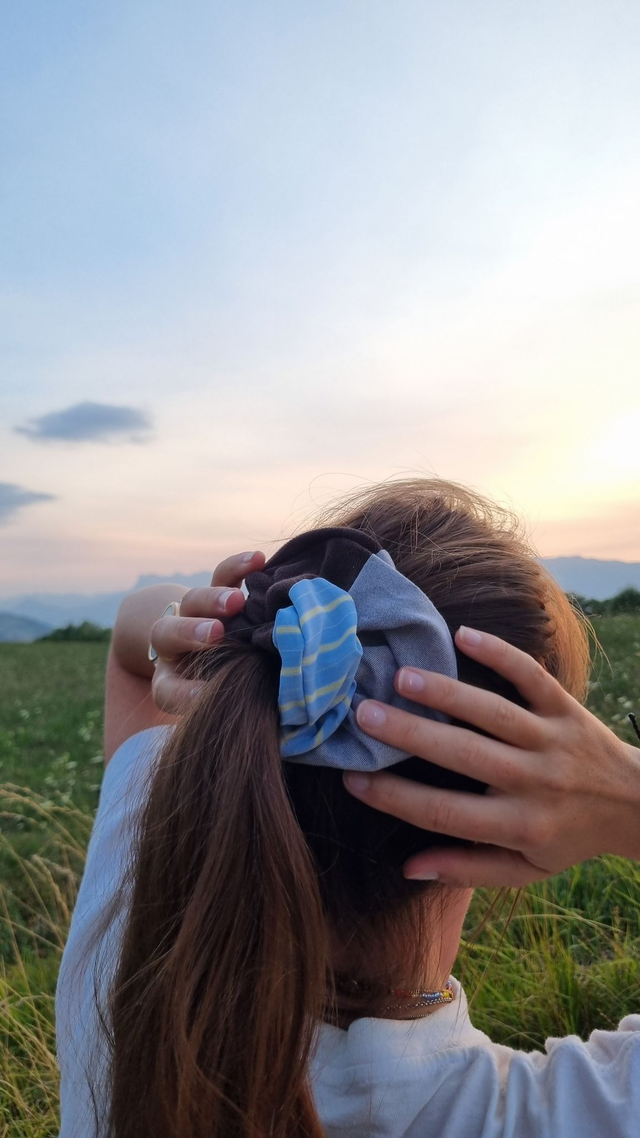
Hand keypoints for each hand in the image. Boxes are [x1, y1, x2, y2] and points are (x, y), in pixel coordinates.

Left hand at [150, 550, 264, 713]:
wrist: (211, 651)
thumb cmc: (223, 687)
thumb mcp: (221, 701)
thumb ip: (233, 705)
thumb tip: (269, 713)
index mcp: (172, 680)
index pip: (167, 688)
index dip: (182, 693)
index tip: (205, 697)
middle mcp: (176, 645)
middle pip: (167, 633)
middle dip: (190, 632)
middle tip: (216, 634)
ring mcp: (196, 615)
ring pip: (194, 600)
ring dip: (214, 599)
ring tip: (236, 601)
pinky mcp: (217, 591)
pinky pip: (223, 575)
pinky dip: (238, 566)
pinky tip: (258, 560)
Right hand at [343, 626, 639, 886]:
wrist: (634, 805)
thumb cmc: (566, 837)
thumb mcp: (524, 869)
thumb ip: (467, 868)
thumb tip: (408, 867)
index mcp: (520, 826)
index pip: (446, 813)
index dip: (396, 798)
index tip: (353, 779)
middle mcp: (535, 781)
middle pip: (464, 755)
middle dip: (410, 734)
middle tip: (361, 714)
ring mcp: (552, 739)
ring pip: (494, 712)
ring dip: (446, 692)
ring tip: (401, 676)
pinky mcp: (567, 707)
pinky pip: (532, 677)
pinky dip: (500, 653)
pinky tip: (462, 634)